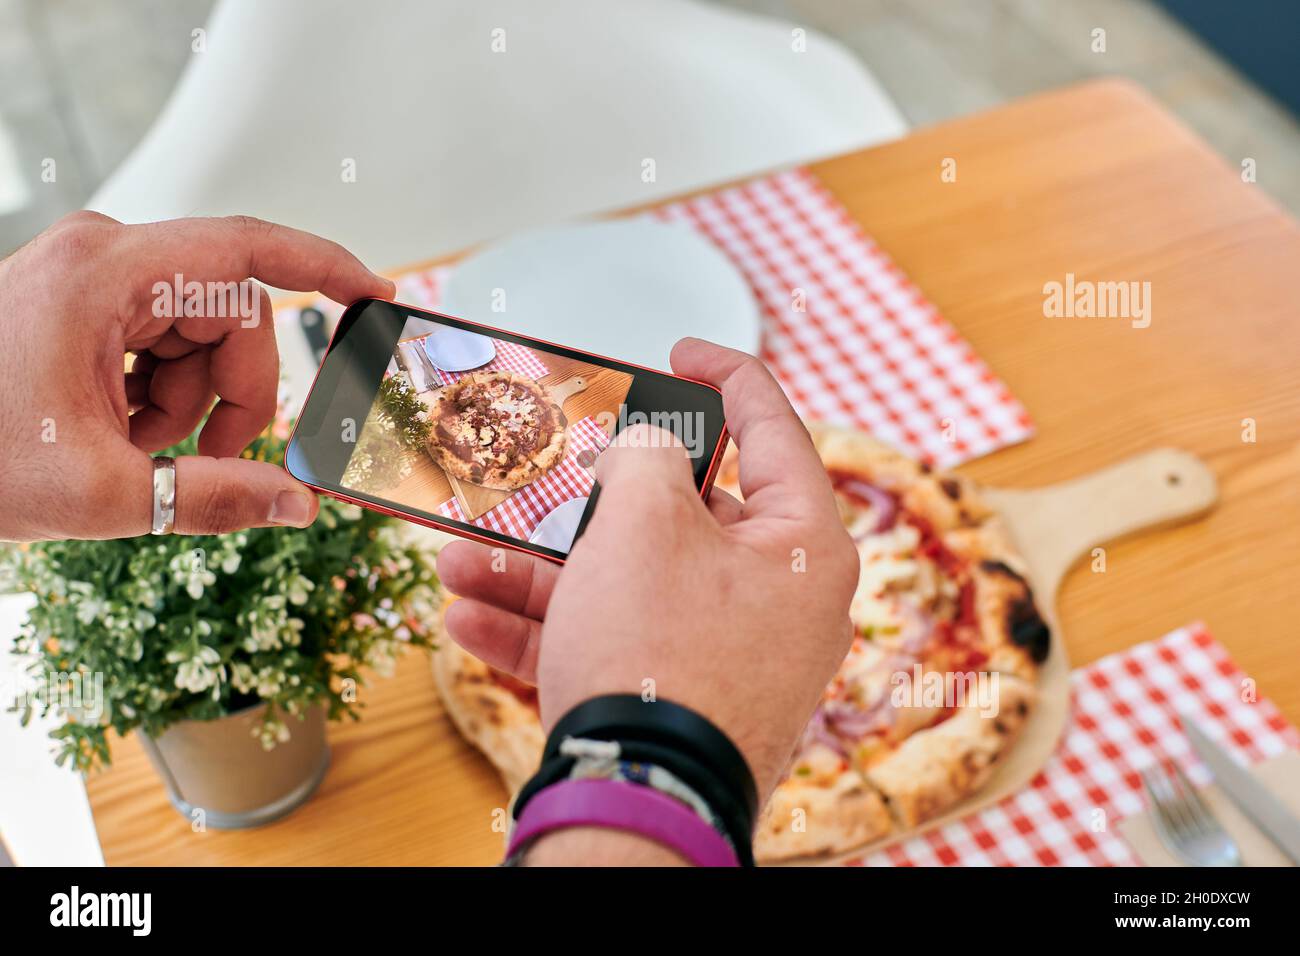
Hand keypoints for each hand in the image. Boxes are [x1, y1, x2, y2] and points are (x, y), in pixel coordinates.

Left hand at [0, 212, 392, 540]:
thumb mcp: (102, 490)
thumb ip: (216, 495)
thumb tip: (300, 503)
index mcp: (106, 273)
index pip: (247, 251)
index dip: (325, 269)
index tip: (377, 295)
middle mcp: (103, 257)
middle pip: (231, 312)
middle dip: (235, 390)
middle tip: (208, 457)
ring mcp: (92, 277)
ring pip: (202, 333)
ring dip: (192, 400)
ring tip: (137, 448)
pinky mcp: (86, 301)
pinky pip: (166, 340)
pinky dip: (163, 393)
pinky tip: (121, 430)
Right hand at [437, 339, 859, 807]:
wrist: (639, 801)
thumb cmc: (663, 658)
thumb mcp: (645, 524)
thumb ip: (645, 459)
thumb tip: (644, 452)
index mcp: (801, 545)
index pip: (774, 430)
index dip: (726, 375)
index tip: (681, 353)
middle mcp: (775, 600)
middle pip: (679, 518)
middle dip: (586, 502)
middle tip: (542, 479)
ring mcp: (726, 655)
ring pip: (627, 585)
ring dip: (539, 572)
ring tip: (461, 557)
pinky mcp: (679, 700)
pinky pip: (614, 643)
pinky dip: (549, 628)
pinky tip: (470, 617)